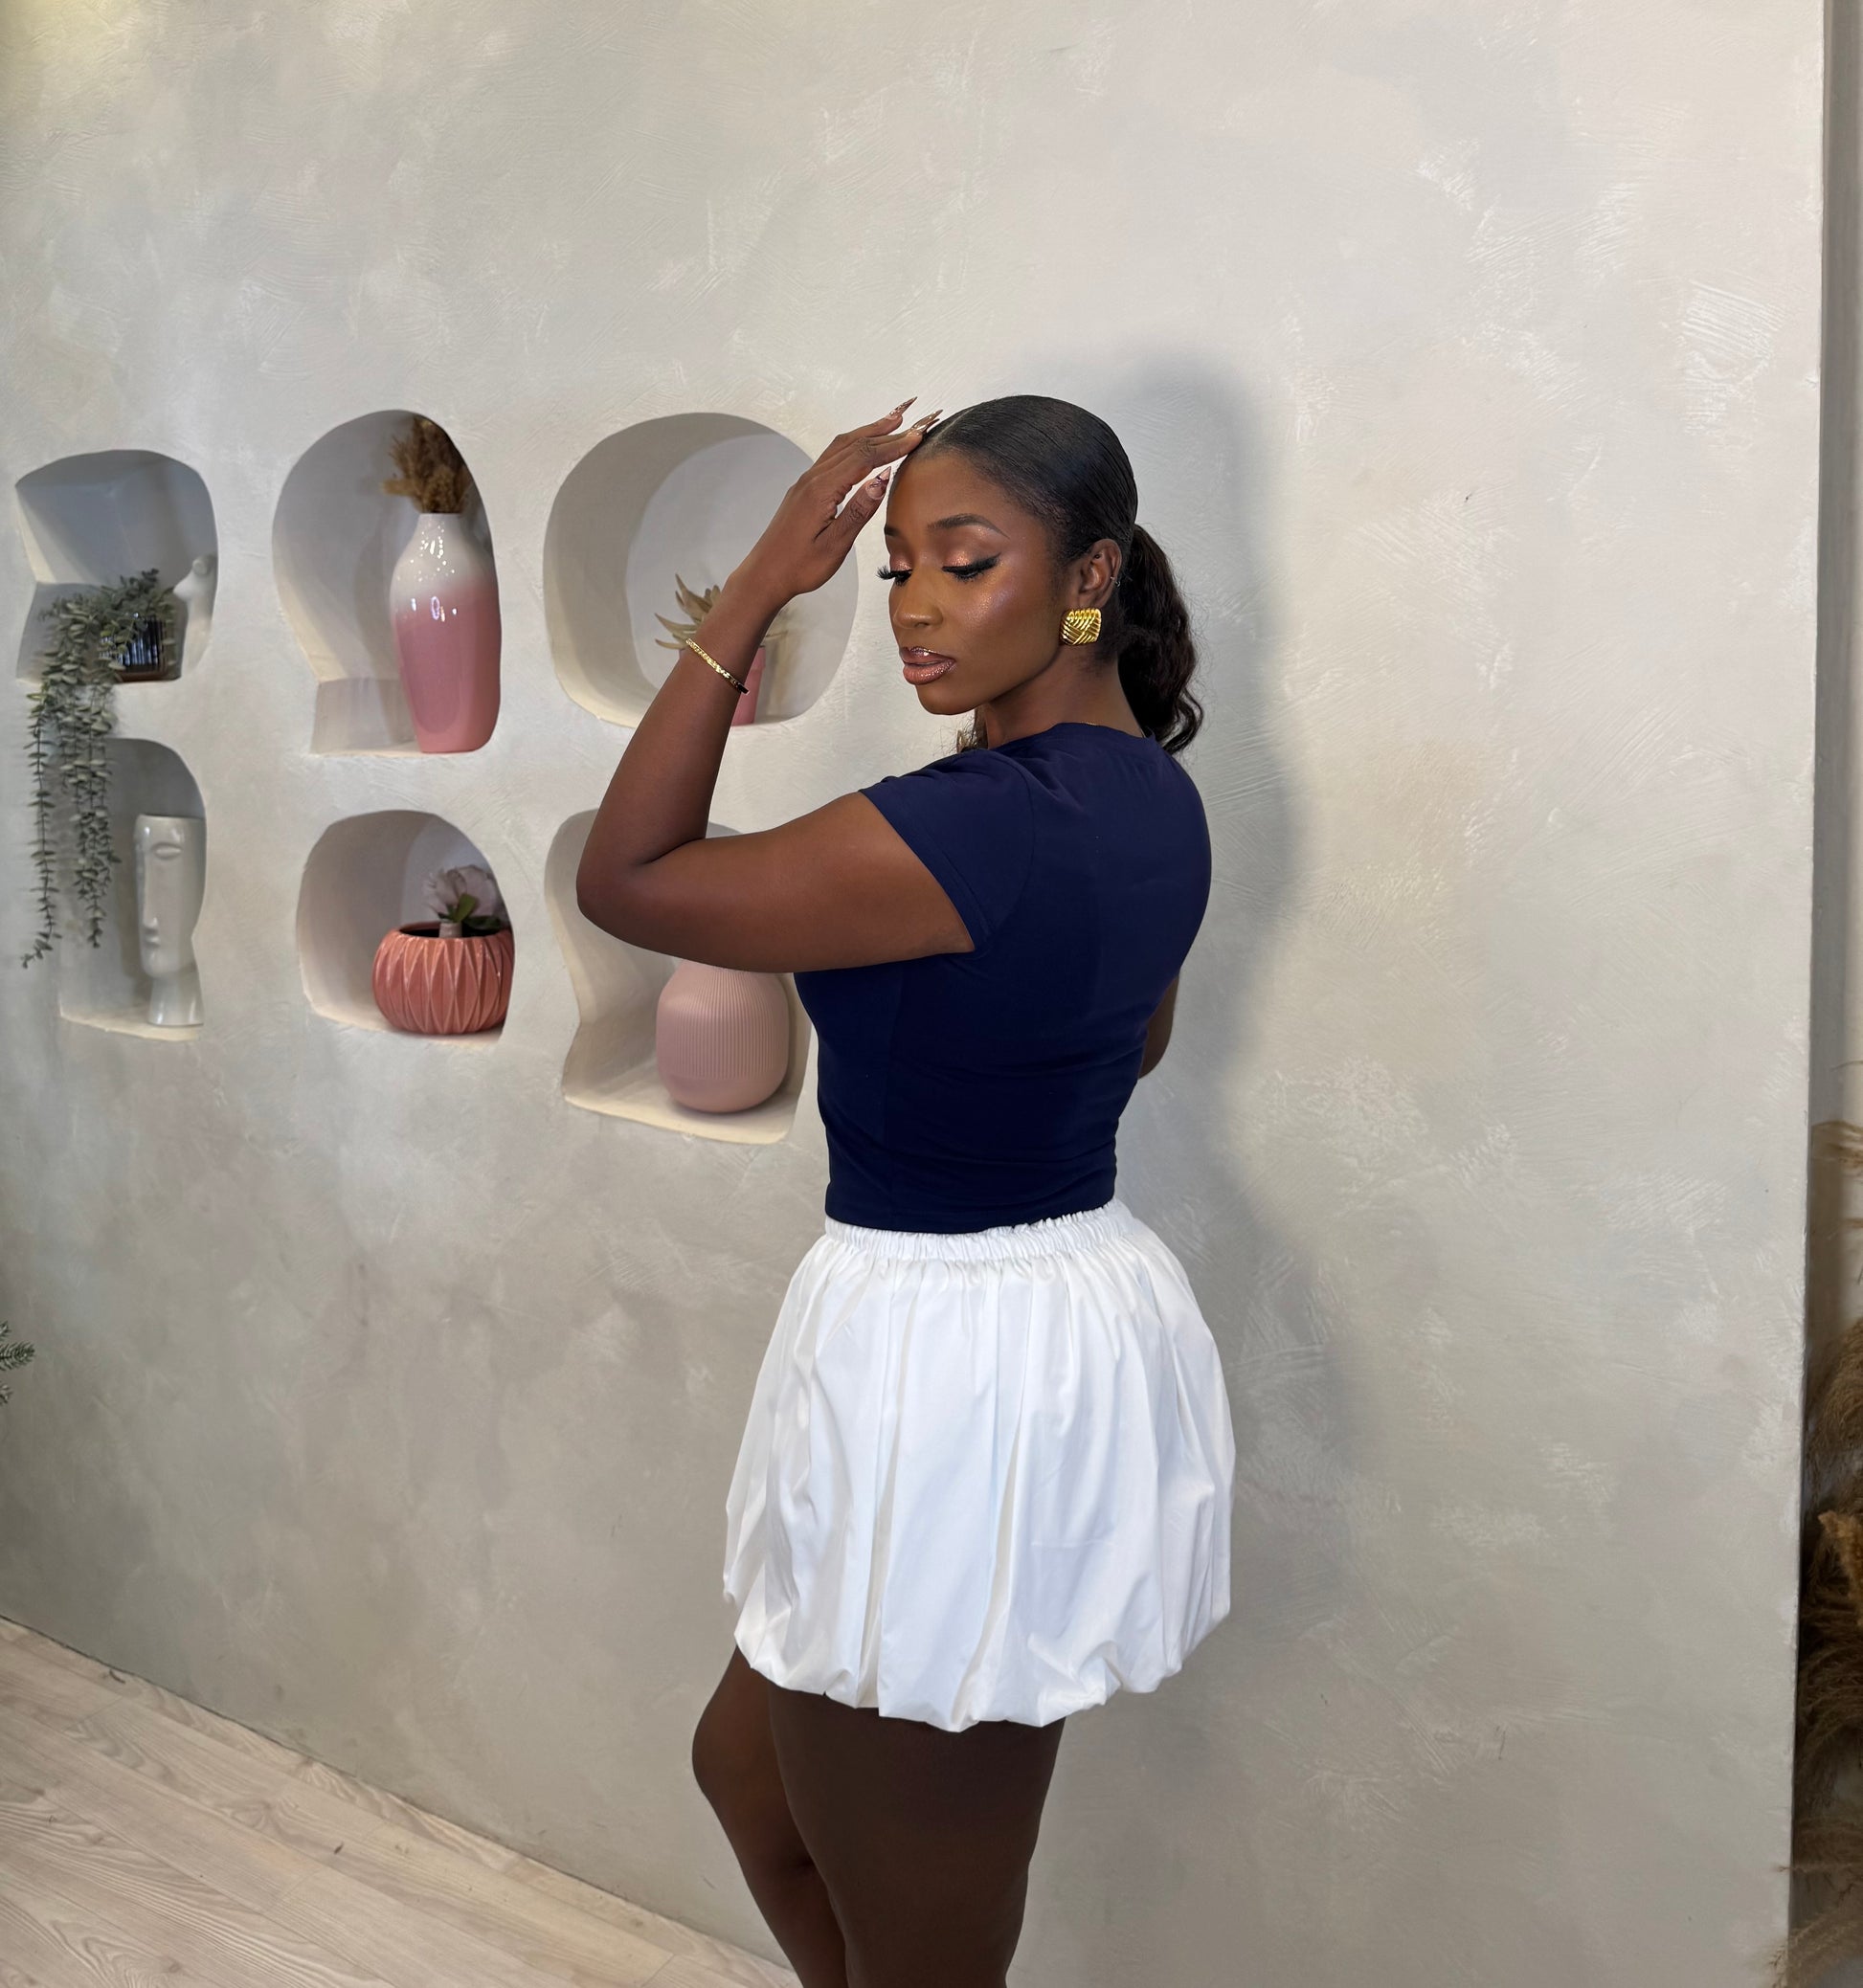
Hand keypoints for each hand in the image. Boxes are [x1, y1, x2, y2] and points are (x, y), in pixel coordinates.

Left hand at [726, 400, 940, 612]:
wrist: (765, 574)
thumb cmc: (799, 566)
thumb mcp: (834, 545)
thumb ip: (859, 511)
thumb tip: (882, 478)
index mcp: (822, 490)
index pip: (864, 457)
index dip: (892, 446)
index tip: (917, 437)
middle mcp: (813, 478)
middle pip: (853, 445)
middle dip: (885, 431)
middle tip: (913, 419)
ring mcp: (807, 481)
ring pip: (841, 446)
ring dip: (868, 432)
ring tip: (892, 421)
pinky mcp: (805, 489)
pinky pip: (832, 456)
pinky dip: (854, 445)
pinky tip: (863, 446)